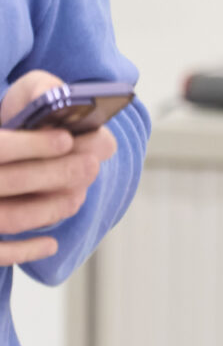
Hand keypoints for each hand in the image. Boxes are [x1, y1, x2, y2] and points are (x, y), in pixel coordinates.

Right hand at [0, 72, 115, 265]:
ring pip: (7, 217)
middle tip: (91, 166)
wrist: (3, 151)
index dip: (32, 144)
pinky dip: (24, 250)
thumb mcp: (24, 99)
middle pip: (7, 181)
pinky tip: (51, 243)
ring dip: (50, 208)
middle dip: (55, 174)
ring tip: (80, 194)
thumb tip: (64, 101)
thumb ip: (41, 95)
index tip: (68, 139)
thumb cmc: (14, 125)